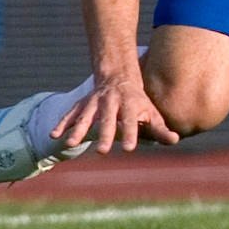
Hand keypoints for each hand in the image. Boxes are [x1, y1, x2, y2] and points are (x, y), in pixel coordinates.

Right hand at [56, 74, 179, 154]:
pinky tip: (54, 136)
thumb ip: (161, 129)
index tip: (129, 148)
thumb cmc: (139, 102)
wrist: (119, 77)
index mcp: (131, 105)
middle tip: (102, 151)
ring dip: (78, 130)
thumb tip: (175, 140)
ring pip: (85, 116)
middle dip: (105, 135)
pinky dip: (62, 124)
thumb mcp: (152, 112)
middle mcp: (111, 103)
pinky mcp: (82, 105)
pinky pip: (71, 114)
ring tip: (71, 144)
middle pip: (108, 120)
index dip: (131, 134)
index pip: (131, 121)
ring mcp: (94, 103)